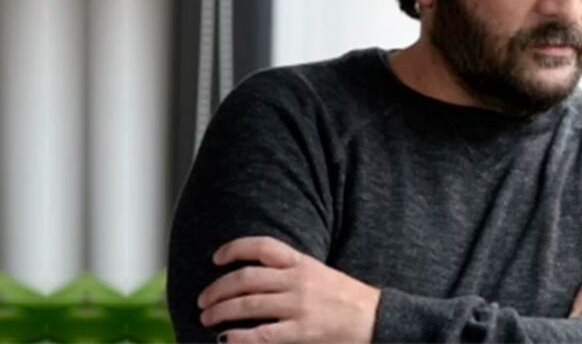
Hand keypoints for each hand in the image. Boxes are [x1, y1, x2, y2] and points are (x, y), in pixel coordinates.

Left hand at [197, 236, 380, 342]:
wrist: (378, 319)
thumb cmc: (349, 299)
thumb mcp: (321, 274)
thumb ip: (292, 272)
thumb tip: (257, 280)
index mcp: (303, 263)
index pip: (263, 246)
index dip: (235, 249)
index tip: (217, 258)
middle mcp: (298, 280)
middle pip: (245, 278)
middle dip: (217, 288)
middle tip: (203, 300)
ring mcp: (299, 306)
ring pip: (247, 304)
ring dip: (220, 311)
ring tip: (207, 319)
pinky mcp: (302, 331)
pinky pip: (262, 334)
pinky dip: (239, 337)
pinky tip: (225, 339)